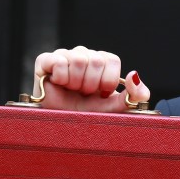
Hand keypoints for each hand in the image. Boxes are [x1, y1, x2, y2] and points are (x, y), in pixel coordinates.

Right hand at [33, 46, 150, 111]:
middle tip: (84, 94)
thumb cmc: (88, 114)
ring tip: (72, 90)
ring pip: (79, 60)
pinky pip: (59, 61)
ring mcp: (65, 55)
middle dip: (92, 85)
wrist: (62, 124)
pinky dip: (61, 78)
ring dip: (76, 83)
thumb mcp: (116, 107)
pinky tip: (59, 85)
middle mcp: (84, 54)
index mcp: (102, 61)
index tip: (101, 93)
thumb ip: (134, 95)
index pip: (112, 60)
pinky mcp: (45, 60)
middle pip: (96, 60)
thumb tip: (134, 74)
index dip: (108, 81)